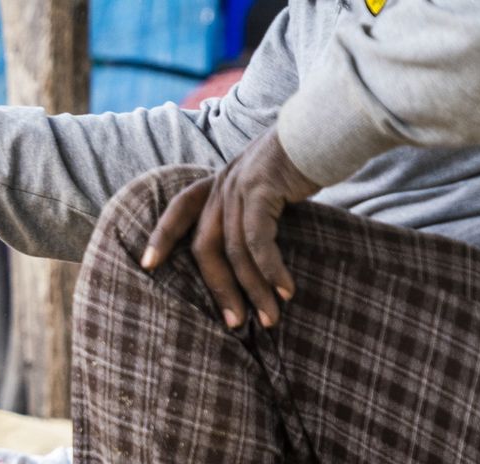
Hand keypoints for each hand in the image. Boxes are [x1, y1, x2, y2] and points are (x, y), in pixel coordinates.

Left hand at [141, 128, 319, 328]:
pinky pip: (258, 241)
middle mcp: (223, 183)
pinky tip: (285, 291)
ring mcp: (240, 185)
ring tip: (268, 318)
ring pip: (234, 251)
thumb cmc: (307, 159)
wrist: (333, 124)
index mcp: (220, 181)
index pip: (179, 208)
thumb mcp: (269, 180)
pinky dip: (270, 270)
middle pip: (204, 246)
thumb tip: (253, 248)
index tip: (147, 265)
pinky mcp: (263, 189)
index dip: (161, 236)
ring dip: (253, 289)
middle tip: (233, 322)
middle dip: (219, 289)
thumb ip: (253, 207)